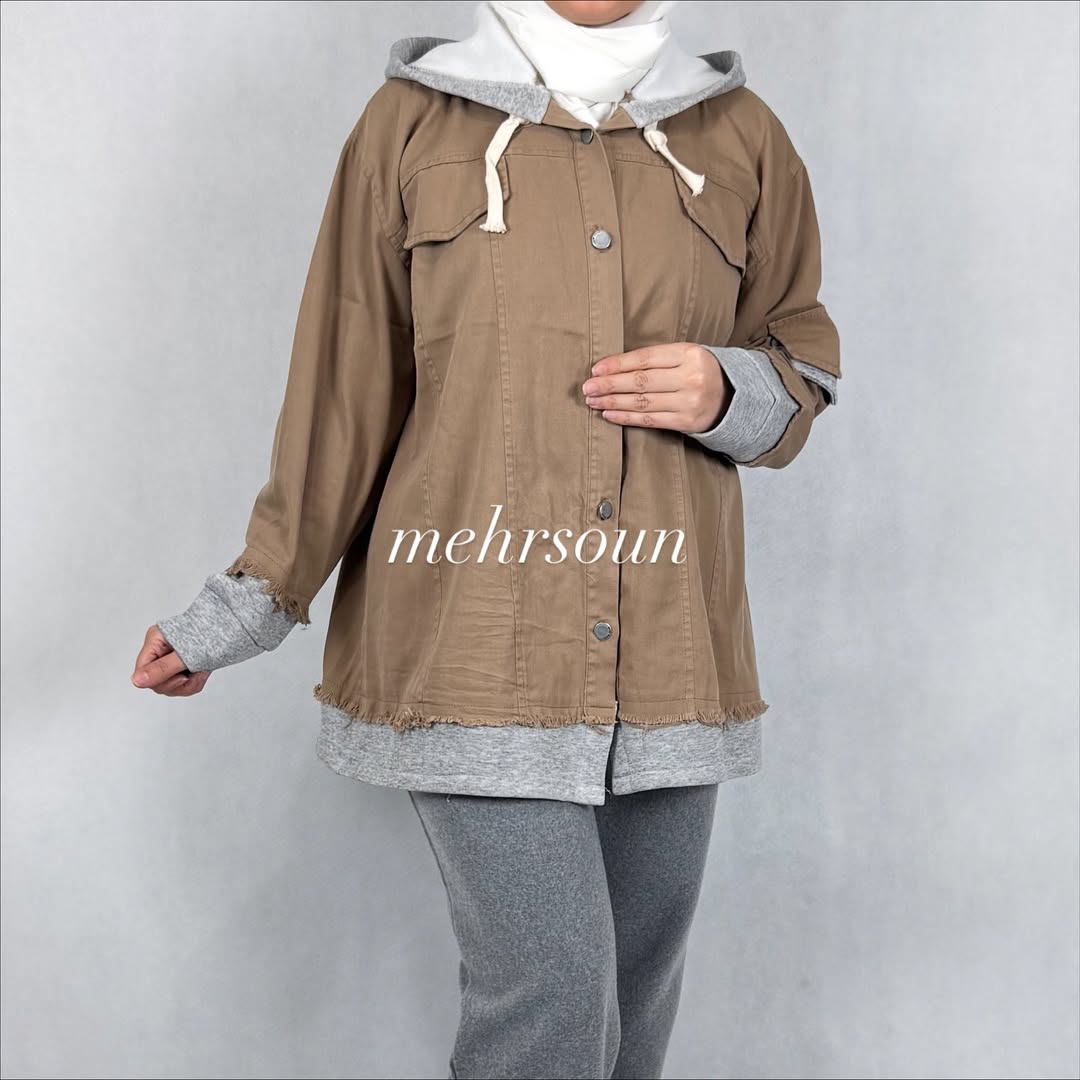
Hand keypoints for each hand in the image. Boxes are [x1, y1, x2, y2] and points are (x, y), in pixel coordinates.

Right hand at [131, 625, 210, 696]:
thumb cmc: (210, 632)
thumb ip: (161, 668)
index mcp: (155, 641)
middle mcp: (159, 652)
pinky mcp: (181, 667)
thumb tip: (137, 680)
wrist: (229, 628)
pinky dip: (195, 682)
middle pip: (156, 682)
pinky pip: (183, 686)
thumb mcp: (185, 652)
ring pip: (170, 687)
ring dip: (189, 684)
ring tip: (201, 670)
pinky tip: (203, 671)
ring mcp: (170, 660)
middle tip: (193, 673)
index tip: (181, 677)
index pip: (142, 670)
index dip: (158, 680)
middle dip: (177, 683)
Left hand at [580, 342, 733, 433]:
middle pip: (641, 381)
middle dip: (610, 384)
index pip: (645, 358)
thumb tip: (615, 366)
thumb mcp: (687, 355)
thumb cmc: (703, 372)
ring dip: (613, 401)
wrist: (737, 398)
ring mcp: (690, 401)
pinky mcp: (687, 422)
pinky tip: (610, 414)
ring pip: (642, 402)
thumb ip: (658, 358)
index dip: (618, 364)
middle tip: (587, 387)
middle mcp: (691, 377)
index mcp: (690, 353)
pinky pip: (650, 419)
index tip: (596, 368)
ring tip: (593, 401)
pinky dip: (626, 417)